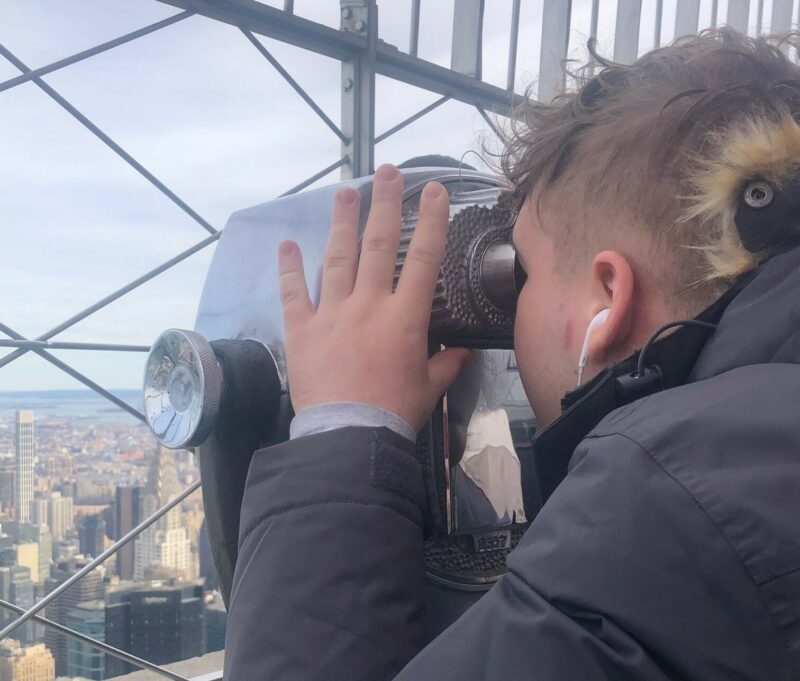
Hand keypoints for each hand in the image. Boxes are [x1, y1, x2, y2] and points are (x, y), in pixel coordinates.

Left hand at [277, 163, 470, 431]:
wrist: (348, 436)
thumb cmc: (393, 411)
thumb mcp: (427, 388)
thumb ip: (445, 364)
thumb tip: (462, 351)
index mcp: (404, 317)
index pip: (422, 258)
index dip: (430, 220)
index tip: (433, 190)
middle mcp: (368, 304)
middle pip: (377, 244)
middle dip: (384, 204)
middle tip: (386, 171)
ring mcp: (331, 313)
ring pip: (337, 258)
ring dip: (342, 222)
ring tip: (345, 191)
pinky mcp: (301, 329)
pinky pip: (294, 293)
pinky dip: (290, 268)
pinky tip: (287, 243)